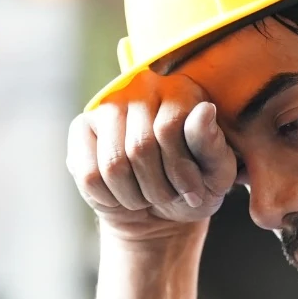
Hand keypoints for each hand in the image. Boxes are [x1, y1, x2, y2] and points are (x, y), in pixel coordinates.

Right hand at [66, 74, 238, 245]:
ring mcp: (108, 106)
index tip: (193, 193)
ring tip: (146, 196)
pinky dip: (110, 198)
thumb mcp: (216, 174)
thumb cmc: (192, 186)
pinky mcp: (81, 129)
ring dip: (134, 196)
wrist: (158, 210)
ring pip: (114, 164)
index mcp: (181, 91)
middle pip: (139, 147)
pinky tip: (122, 194)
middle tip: (167, 197)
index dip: (180, 171)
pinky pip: (90, 176)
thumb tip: (205, 110)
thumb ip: (212, 144)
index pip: (168, 129)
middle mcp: (141, 88)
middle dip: (158, 188)